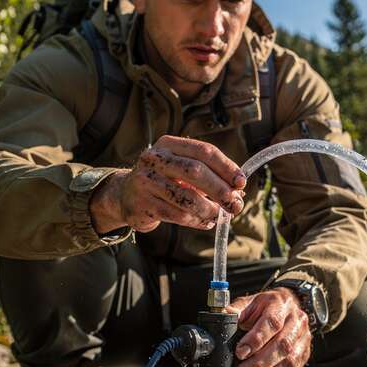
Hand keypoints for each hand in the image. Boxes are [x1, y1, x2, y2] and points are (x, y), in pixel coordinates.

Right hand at [89, 135, 246, 233]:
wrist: (125, 195)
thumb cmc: (162, 181)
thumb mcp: (181, 170)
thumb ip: (208, 176)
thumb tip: (238, 192)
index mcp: (168, 144)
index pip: (203, 151)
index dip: (226, 167)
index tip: (241, 182)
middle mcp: (154, 159)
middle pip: (196, 171)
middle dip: (220, 190)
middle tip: (236, 204)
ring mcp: (145, 182)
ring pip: (187, 198)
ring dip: (210, 209)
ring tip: (221, 215)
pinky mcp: (143, 205)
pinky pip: (178, 215)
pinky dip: (197, 221)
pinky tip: (206, 222)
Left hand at [229, 288, 311, 366]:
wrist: (286, 306)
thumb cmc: (265, 307)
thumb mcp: (249, 302)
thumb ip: (236, 310)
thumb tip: (224, 316)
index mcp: (281, 304)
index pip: (272, 322)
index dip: (256, 339)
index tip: (240, 352)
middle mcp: (296, 321)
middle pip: (282, 346)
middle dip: (259, 364)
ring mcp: (303, 339)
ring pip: (289, 363)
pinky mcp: (304, 355)